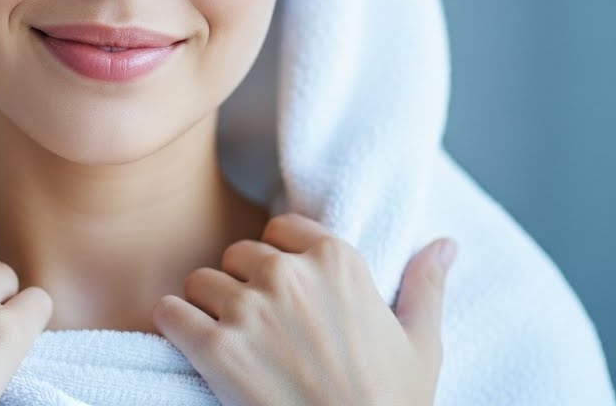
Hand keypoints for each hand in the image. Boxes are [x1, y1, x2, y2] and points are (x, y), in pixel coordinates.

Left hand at [152, 213, 455, 405]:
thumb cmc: (393, 404)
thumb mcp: (421, 343)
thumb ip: (425, 286)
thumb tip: (445, 244)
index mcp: (338, 261)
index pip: (281, 228)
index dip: (279, 258)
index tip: (286, 290)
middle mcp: (289, 275)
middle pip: (238, 254)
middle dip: (243, 285)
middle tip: (259, 328)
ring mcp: (250, 310)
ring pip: (201, 281)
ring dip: (207, 308)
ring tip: (229, 342)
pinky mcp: (216, 350)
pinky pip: (170, 313)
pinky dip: (174, 327)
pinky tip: (191, 346)